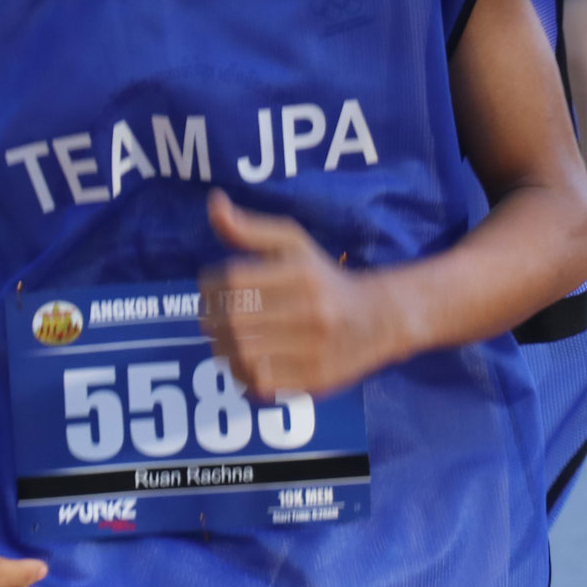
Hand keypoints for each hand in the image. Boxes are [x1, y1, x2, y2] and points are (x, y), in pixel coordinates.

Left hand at [200, 190, 401, 399]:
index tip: (207, 288)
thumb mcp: (292, 244)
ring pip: (244, 354)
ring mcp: (316, 348)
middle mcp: (312, 310)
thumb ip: (249, 228)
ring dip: (220, 349)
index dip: (209, 285)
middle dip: (210, 320)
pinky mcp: (317, 380)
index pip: (235, 280)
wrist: (379, 319)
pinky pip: (262, 382)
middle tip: (207, 318)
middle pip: (236, 319)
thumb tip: (214, 203)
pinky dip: (241, 373)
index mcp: (302, 273)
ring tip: (220, 341)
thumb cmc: (322, 277)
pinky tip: (240, 361)